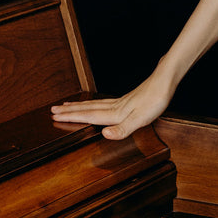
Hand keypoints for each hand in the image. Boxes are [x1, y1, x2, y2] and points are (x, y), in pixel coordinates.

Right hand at [50, 70, 174, 140]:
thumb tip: (104, 134)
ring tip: (66, 105)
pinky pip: (103, 102)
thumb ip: (123, 129)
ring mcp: (120, 102)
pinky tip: (94, 103)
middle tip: (52, 110)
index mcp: (115, 113)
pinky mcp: (127, 99)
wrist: (165, 82)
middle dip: (69, 110)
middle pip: (87, 108)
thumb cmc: (155, 100)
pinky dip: (93, 103)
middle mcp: (115, 106)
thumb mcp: (141, 119)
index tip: (55, 116)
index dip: (71, 117)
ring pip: (94, 104)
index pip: (88, 116)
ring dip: (79, 105)